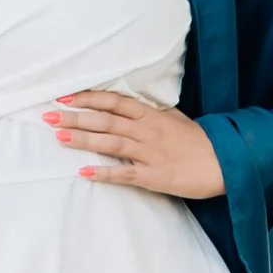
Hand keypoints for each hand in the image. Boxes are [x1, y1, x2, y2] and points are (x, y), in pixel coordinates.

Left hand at [45, 90, 225, 199]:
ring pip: (111, 143)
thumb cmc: (198, 140)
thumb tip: (125, 105)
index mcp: (151, 115)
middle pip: (105, 120)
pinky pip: (125, 174)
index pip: (114, 101)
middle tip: (48, 115)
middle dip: (75, 117)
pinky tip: (85, 172)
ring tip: (59, 137)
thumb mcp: (173, 118)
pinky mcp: (154, 176)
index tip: (65, 97)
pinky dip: (105, 173)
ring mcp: (150, 153)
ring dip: (83, 140)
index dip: (88, 98)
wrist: (224, 161)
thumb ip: (148, 112)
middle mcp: (147, 130)